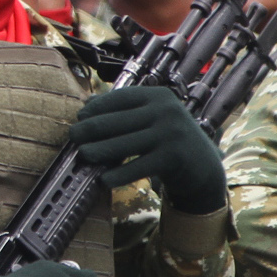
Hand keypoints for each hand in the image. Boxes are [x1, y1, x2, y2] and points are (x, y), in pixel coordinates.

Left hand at [68, 86, 225, 213]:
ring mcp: (170, 133)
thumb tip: (88, 102)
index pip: (119, 98)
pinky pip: (136, 167)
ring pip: (121, 144)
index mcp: (158, 96)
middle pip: (115, 121)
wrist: (202, 165)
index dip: (95, 108)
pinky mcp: (173, 157)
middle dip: (90, 130)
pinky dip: (118, 175)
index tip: (79, 117)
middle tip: (73, 137)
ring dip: (97, 151)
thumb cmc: (168, 139)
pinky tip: (103, 179)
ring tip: (83, 156)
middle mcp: (166, 111)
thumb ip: (124, 109)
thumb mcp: (152, 117)